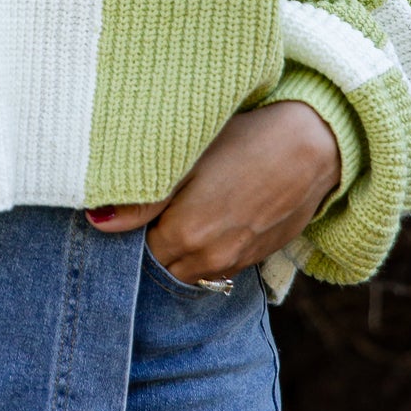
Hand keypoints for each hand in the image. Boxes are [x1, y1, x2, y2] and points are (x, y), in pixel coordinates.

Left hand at [87, 101, 341, 283]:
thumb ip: (140, 199)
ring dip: (180, 253)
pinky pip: (219, 266)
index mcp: (184, 235)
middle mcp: (209, 260)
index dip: (131, 231)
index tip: (131, 209)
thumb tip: (97, 221)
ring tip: (182, 214)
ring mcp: (236, 263)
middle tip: (151, 213)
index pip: (136, 252)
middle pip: (162, 267)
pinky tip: (212, 218)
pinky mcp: (257, 258)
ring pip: (190, 271)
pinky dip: (207, 252)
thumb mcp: (186, 158)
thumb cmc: (245, 140)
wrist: (314, 145)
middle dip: (152, 247)